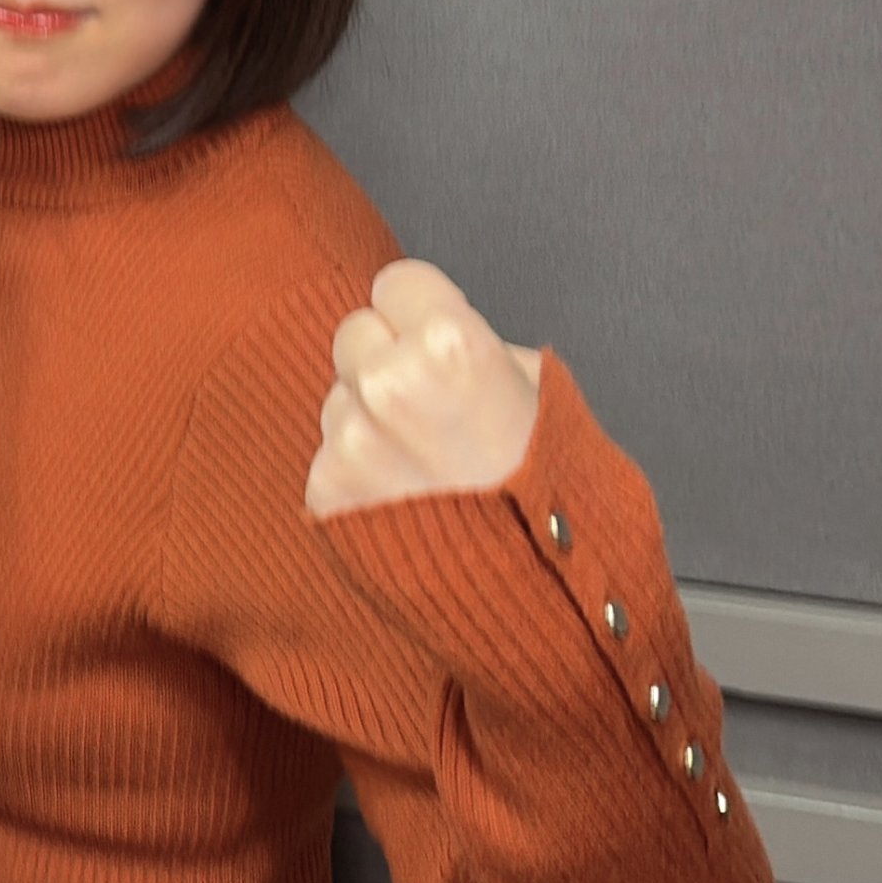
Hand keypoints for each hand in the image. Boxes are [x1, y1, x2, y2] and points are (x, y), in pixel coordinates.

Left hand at [306, 259, 546, 517]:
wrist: (540, 600)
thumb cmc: (555, 498)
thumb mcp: (543, 393)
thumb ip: (480, 347)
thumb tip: (438, 335)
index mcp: (449, 345)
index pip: (396, 283)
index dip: (422, 313)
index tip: (436, 341)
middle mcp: (388, 385)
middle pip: (356, 332)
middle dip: (388, 358)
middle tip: (432, 407)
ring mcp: (351, 442)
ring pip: (340, 395)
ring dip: (371, 419)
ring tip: (426, 466)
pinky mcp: (326, 492)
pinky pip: (330, 453)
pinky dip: (359, 473)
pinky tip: (406, 501)